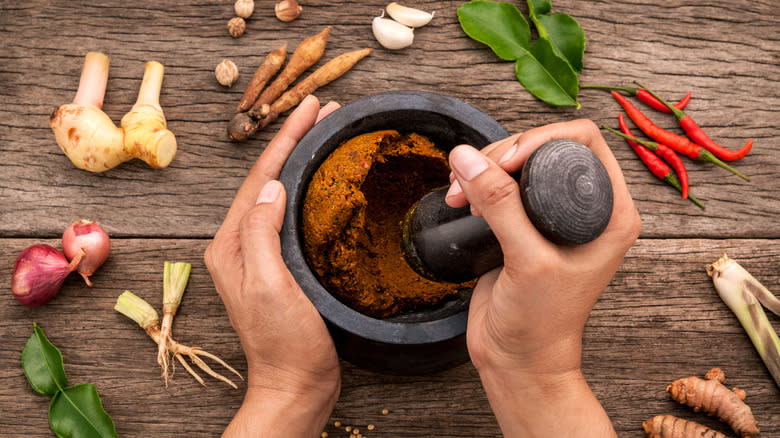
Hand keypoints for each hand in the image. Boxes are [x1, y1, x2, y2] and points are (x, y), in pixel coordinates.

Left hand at [205, 95, 341, 436]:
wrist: (296, 385)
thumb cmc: (285, 342)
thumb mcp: (268, 284)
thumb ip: (261, 232)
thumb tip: (271, 187)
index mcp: (232, 244)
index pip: (260, 177)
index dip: (287, 138)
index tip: (312, 108)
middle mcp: (240, 244)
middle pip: (268, 179)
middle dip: (294, 140)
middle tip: (323, 110)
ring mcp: (260, 255)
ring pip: (280, 193)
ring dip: (301, 160)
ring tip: (325, 133)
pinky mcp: (280, 265)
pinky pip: (292, 214)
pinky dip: (308, 188)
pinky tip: (323, 181)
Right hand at [447, 119, 640, 436]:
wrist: (518, 359)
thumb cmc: (541, 323)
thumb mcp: (526, 261)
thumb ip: (500, 206)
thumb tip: (468, 158)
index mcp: (610, 212)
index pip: (583, 142)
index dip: (540, 140)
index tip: (504, 161)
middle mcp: (585, 209)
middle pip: (545, 147)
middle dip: (503, 154)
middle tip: (475, 177)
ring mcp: (553, 216)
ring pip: (519, 163)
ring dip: (484, 169)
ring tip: (460, 192)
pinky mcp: (525, 225)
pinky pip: (501, 186)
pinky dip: (478, 185)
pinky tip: (462, 200)